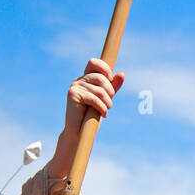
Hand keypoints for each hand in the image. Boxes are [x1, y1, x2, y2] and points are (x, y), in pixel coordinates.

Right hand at [47, 58, 124, 176]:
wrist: (80, 132)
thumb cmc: (92, 116)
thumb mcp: (105, 99)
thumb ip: (113, 87)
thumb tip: (122, 74)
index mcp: (86, 78)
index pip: (94, 62)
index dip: (104, 68)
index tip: (111, 79)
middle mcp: (79, 80)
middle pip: (100, 77)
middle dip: (110, 91)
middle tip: (109, 103)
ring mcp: (74, 87)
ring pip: (100, 90)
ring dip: (107, 102)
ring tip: (106, 110)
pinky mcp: (72, 95)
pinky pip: (94, 98)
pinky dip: (102, 107)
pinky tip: (103, 114)